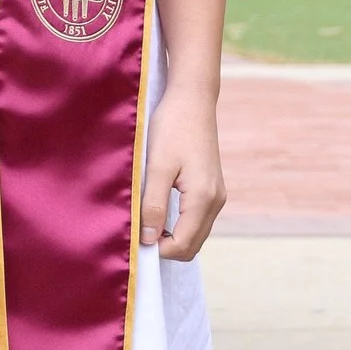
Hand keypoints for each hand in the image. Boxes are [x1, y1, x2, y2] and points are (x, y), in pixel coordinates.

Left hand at [139, 87, 224, 259]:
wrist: (192, 99)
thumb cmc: (173, 127)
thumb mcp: (157, 166)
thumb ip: (152, 204)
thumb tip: (147, 239)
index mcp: (203, 198)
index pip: (182, 245)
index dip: (157, 250)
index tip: (134, 239)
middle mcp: (215, 201)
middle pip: (192, 245)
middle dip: (165, 247)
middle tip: (138, 232)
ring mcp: (216, 195)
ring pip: (195, 234)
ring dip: (172, 236)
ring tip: (145, 221)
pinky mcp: (212, 188)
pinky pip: (197, 220)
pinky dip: (179, 224)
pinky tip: (158, 210)